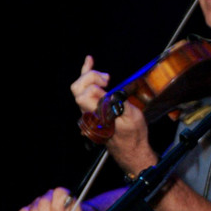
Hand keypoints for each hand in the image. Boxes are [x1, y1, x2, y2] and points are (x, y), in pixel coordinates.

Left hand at [72, 56, 156, 174]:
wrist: (130, 149)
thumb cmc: (133, 135)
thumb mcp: (132, 118)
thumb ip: (120, 105)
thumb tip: (112, 94)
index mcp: (97, 115)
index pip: (86, 94)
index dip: (95, 84)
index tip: (110, 83)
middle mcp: (89, 113)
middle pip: (77, 89)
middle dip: (89, 77)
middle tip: (107, 79)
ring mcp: (89, 111)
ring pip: (78, 89)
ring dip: (88, 75)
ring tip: (100, 71)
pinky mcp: (92, 109)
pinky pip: (84, 91)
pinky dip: (87, 75)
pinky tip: (89, 61)